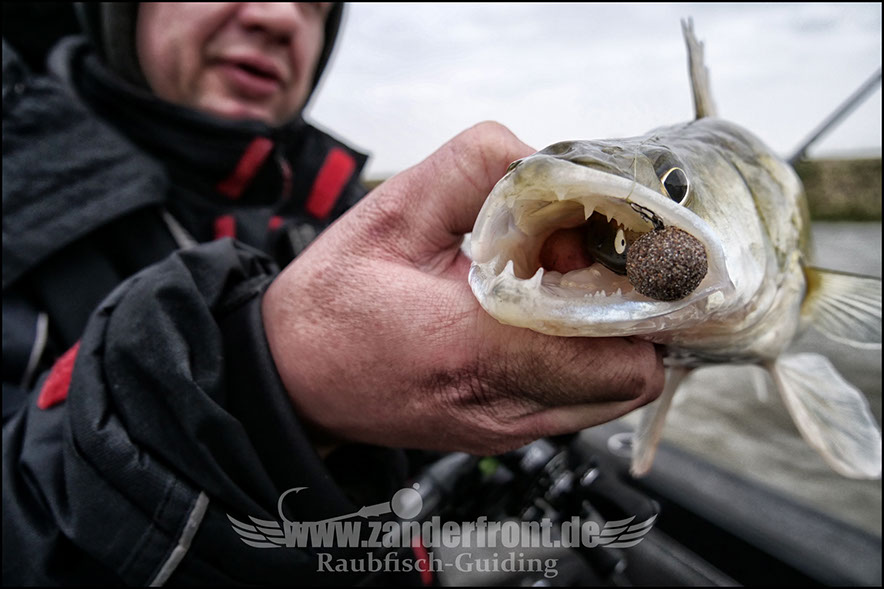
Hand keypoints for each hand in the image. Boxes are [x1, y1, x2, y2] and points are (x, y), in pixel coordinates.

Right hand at [262, 122, 663, 454]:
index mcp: (471, 346)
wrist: (294, 376)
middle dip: (624, 307)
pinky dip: (581, 357)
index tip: (591, 244)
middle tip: (573, 263)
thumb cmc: (335, 299)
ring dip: (606, 334)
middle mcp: (501, 406)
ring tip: (550, 292)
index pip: (614, 342)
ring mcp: (508, 430)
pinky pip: (583, 401)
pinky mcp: (507, 436)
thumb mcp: (397, 209)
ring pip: (616, 392)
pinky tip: (534, 323)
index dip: (624, 285)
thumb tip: (561, 172)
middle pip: (632, 371)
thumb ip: (482, 171)